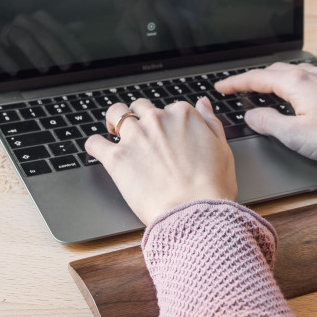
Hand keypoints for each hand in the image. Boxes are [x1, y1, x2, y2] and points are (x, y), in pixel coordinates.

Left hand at [85, 98, 236, 224]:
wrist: (194, 212)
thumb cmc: (211, 186)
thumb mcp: (222, 148)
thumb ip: (210, 121)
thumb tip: (202, 103)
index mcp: (183, 115)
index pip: (169, 108)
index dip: (167, 122)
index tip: (167, 135)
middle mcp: (157, 120)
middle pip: (140, 107)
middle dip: (139, 117)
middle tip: (140, 133)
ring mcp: (135, 136)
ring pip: (115, 114)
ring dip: (114, 121)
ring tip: (114, 132)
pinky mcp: (116, 157)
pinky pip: (95, 142)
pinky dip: (94, 145)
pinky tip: (99, 151)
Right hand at [215, 63, 316, 202]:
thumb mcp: (295, 135)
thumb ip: (268, 122)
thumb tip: (252, 115)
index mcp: (296, 83)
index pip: (257, 77)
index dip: (235, 82)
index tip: (221, 86)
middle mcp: (312, 75)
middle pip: (275, 71)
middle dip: (254, 78)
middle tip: (239, 88)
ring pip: (294, 73)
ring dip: (276, 79)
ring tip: (267, 89)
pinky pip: (312, 80)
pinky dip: (297, 84)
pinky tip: (302, 94)